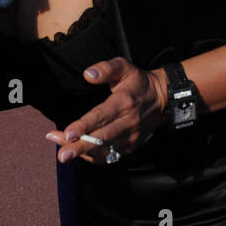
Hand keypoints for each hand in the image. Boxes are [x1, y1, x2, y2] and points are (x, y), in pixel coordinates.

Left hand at [45, 58, 168, 163]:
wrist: (164, 98)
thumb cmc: (139, 82)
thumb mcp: (124, 67)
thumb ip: (106, 68)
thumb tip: (88, 74)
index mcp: (124, 102)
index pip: (101, 116)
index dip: (83, 126)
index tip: (67, 133)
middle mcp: (128, 122)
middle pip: (101, 139)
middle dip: (79, 147)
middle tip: (62, 155)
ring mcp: (131, 136)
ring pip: (104, 150)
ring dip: (82, 153)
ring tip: (62, 151)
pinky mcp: (131, 146)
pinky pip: (110, 156)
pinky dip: (94, 158)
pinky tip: (79, 153)